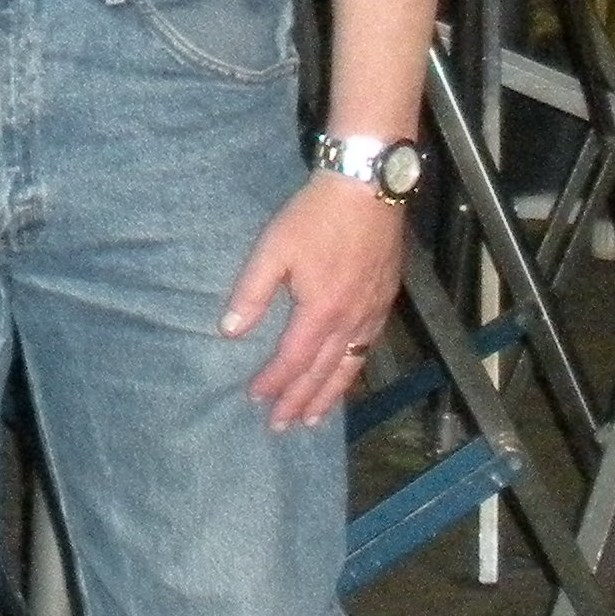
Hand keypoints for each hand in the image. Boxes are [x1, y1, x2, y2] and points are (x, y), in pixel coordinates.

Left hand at [220, 174, 407, 430]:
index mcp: (321, 311)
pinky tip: (346, 373)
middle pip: (322, 372)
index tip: (256, 399)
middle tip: (283, 426)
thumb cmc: (315, 216)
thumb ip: (252, 292)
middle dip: (299, 401)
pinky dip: (353, 369)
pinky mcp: (384, 300)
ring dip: (329, 395)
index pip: (293, 360)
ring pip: (349, 366)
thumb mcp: (274, 248)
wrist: (368, 189)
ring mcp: (371, 312)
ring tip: (314, 418)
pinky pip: (367, 347)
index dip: (274, 382)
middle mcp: (350, 320)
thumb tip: (230, 330)